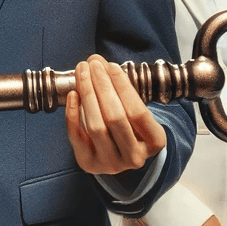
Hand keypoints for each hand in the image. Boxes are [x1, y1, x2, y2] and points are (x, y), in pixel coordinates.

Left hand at [65, 54, 166, 175]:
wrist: (118, 153)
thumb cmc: (129, 125)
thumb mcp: (134, 108)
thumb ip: (118, 86)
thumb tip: (97, 62)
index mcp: (154, 142)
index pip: (138, 112)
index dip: (123, 87)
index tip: (111, 66)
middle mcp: (134, 157)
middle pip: (116, 118)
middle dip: (102, 87)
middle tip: (93, 65)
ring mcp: (111, 163)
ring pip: (96, 127)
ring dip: (87, 94)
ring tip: (82, 73)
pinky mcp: (89, 163)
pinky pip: (77, 137)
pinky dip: (72, 113)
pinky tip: (73, 94)